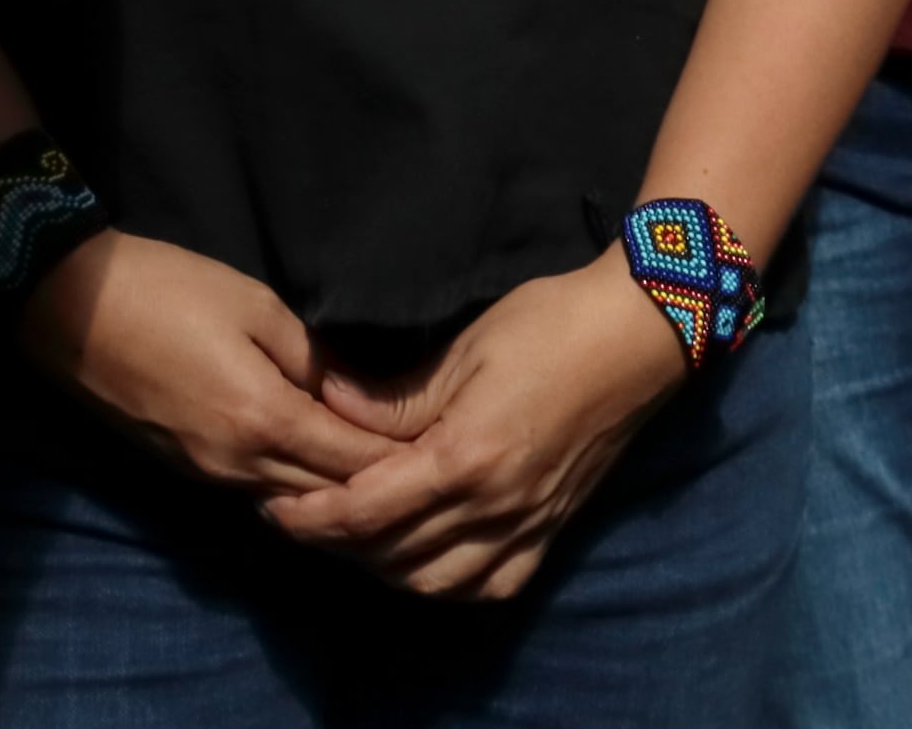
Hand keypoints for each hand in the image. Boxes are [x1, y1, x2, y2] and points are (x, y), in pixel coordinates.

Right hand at [22, 233, 396, 499]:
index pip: (352, 462)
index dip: (400, 462)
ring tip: (378, 479)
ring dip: (333, 497)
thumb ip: (310, 354)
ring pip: (290, 503)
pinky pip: (255, 491)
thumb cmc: (166, 290)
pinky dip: (292, 489)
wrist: (70, 308)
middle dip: (376, 490)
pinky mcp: (184, 468)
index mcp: (263, 419)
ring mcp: (207, 473)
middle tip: (423, 475)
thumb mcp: (253, 304)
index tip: (442, 454)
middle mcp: (238, 463)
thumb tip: (347, 389)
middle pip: (326, 498)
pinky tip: (313, 471)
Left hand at [261, 251, 688, 599]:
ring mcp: (527, 523)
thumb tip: (328, 403)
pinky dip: (448, 585)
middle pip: (393, 552)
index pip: (367, 510)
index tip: (275, 506)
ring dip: (385, 568)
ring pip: (437, 582)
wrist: (635, 334)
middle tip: (297, 518)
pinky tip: (425, 562)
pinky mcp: (552, 528)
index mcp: (464, 457)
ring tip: (351, 537)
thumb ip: (395, 395)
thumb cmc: (547, 325)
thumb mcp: (463, 349)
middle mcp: (494, 506)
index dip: (313, 516)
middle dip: (336, 543)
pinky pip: (492, 584)